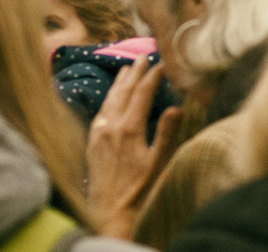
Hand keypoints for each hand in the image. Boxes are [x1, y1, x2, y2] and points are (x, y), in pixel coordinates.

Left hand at [85, 59, 183, 238]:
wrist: (110, 211)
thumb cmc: (139, 189)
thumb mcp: (159, 162)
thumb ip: (167, 132)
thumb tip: (176, 106)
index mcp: (129, 129)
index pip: (142, 93)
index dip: (153, 76)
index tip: (162, 64)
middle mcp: (110, 126)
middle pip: (124, 91)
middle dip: (134, 72)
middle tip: (142, 56)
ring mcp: (98, 133)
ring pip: (109, 99)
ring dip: (119, 82)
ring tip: (126, 68)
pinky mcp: (91, 142)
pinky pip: (100, 111)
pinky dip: (108, 98)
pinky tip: (111, 97)